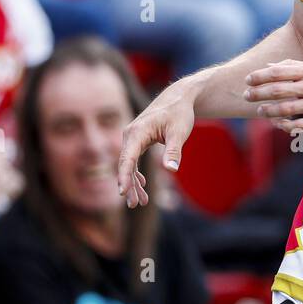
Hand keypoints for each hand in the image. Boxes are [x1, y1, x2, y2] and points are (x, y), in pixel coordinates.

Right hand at [117, 81, 196, 207]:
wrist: (179, 98)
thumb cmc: (179, 113)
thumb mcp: (179, 132)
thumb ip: (174, 151)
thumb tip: (170, 170)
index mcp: (137, 132)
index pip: (127, 158)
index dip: (124, 176)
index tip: (123, 193)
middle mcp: (130, 134)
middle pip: (126, 164)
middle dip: (129, 185)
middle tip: (135, 205)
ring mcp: (132, 137)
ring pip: (129, 164)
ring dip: (133, 182)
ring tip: (140, 202)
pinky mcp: (137, 140)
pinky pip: (133, 159)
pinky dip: (137, 173)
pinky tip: (142, 186)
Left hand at [245, 59, 302, 132]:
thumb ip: (294, 66)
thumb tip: (268, 66)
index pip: (278, 72)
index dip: (259, 76)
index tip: (247, 80)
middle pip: (278, 90)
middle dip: (258, 93)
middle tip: (246, 96)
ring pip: (285, 109)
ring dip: (268, 111)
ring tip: (259, 111)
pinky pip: (298, 125)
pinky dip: (285, 125)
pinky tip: (278, 124)